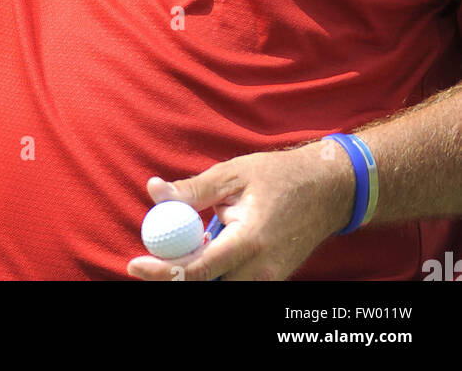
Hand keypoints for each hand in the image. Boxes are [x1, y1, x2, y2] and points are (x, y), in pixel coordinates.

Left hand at [126, 141, 355, 280]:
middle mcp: (261, 269)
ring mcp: (269, 279)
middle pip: (207, 287)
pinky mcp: (272, 281)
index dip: (163, 271)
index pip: (198, 270)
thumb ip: (192, 189)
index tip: (134, 265)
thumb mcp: (233, 174)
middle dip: (175, 277)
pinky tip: (209, 248)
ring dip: (196, 274)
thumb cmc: (278, 176)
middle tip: (149, 261)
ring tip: (185, 247)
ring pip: (221, 287)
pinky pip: (235, 283)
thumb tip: (154, 191)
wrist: (327, 191)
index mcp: (249, 240)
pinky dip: (215, 272)